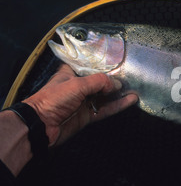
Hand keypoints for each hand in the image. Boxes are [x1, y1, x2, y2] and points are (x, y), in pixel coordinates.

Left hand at [23, 64, 137, 145]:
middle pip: (100, 81)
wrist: (41, 125)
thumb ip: (99, 82)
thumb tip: (117, 85)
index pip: (89, 64)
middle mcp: (78, 86)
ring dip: (119, 93)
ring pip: (105, 96)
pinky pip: (106, 109)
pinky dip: (118, 105)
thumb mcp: (77, 84)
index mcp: (71, 73)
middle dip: (114, 78)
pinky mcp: (88, 115)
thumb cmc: (53, 99)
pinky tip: (130, 100)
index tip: (118, 60)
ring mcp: (84, 101)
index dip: (102, 62)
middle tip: (130, 75)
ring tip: (135, 88)